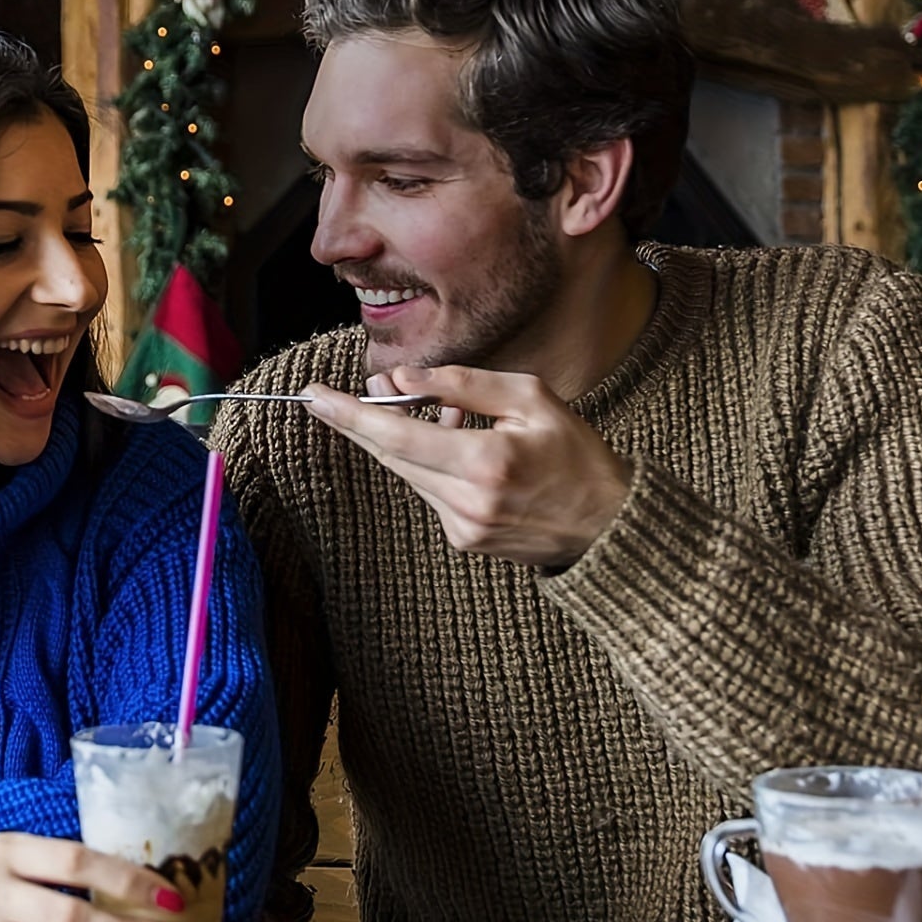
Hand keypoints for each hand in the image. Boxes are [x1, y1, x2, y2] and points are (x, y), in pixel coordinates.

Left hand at [304, 366, 633, 566]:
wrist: (609, 526)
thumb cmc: (576, 453)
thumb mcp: (531, 398)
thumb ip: (463, 385)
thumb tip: (401, 381)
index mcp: (487, 463)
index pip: (398, 437)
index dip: (350, 416)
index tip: (313, 397)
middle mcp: (468, 502)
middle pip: (391, 456)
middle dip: (361, 421)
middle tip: (333, 395)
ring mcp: (463, 528)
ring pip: (407, 472)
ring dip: (402, 438)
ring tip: (436, 410)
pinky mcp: (463, 540)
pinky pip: (428, 490)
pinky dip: (429, 462)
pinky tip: (459, 444)